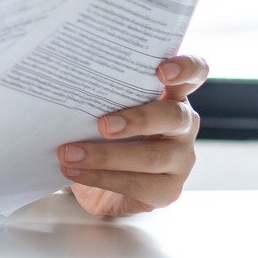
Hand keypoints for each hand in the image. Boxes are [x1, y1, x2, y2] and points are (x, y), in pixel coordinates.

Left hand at [58, 54, 207, 216]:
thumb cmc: (99, 132)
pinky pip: (137, 184)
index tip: (162, 71)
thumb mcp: (102, 107)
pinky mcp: (168, 189)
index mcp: (171, 94)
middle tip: (102, 124)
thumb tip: (62, 79)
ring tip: (69, 153)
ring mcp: (180, 157)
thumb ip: (100, 93)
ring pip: (153, 156)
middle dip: (138, 120)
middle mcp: (182, 124)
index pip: (194, 73)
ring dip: (106, 155)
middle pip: (174, 116)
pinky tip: (75, 172)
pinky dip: (101, 177)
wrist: (98, 182)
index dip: (185, 68)